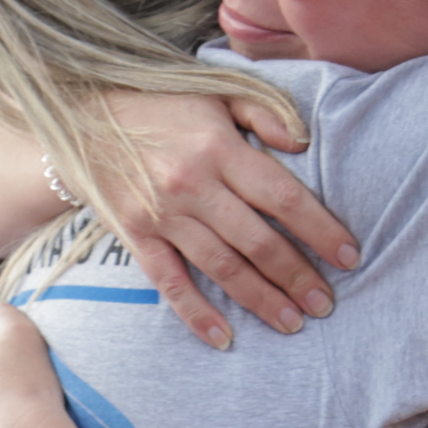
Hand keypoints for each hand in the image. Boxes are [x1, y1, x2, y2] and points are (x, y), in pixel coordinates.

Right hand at [93, 93, 359, 350]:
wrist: (79, 113)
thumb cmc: (160, 102)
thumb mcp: (216, 90)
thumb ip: (265, 112)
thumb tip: (303, 145)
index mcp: (219, 148)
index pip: (282, 197)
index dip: (320, 230)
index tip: (349, 256)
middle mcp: (193, 184)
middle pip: (258, 241)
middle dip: (298, 277)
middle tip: (326, 304)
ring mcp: (161, 213)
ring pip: (222, 267)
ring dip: (260, 300)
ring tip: (291, 323)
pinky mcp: (134, 234)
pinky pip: (169, 282)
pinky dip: (195, 313)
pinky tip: (223, 338)